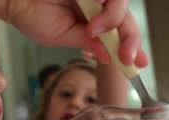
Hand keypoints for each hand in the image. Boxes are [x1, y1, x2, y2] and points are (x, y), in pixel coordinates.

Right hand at [0, 0, 148, 66]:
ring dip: (113, 21)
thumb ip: (88, 43)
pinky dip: (105, 10)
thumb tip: (110, 56)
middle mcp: (96, 2)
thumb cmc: (30, 14)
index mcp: (91, 17)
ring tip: (93, 32)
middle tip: (127, 57)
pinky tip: (92, 22)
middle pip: (126, 18)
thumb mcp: (64, 36)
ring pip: (120, 4)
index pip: (119, 31)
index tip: (138, 64)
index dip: (131, 46)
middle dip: (131, 39)